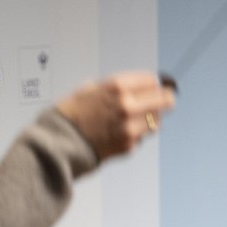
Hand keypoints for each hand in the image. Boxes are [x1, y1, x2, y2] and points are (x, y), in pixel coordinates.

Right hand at [56, 71, 175, 159]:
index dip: (153, 84)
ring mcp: (131, 127)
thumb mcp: (89, 90)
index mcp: (118, 86)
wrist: (60, 142)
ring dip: (152, 118)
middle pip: (164, 99)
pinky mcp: (129, 145)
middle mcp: (128, 105)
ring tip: (141, 119)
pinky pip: (142, 137)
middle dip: (165, 99)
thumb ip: (113, 88)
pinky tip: (122, 133)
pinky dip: (137, 135)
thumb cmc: (70, 115)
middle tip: (167, 100)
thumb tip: (131, 87)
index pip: (152, 81)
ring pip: (157, 120)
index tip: (154, 87)